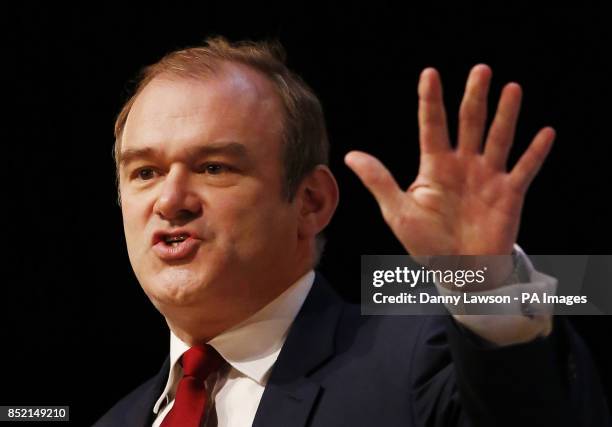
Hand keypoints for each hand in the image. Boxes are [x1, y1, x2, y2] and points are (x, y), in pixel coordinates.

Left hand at [345, 65, 554, 256]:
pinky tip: (546, 132)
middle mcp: (463, 165)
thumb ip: (379, 181)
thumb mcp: (398, 211)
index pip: (432, 126)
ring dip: (506, 115)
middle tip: (480, 70)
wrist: (458, 272)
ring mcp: (488, 178)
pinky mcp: (509, 195)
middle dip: (474, 97)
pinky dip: (535, 153)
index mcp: (435, 166)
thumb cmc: (426, 243)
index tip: (429, 74)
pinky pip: (525, 170)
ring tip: (511, 88)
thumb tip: (350, 155)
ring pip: (498, 139)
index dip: (430, 101)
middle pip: (469, 123)